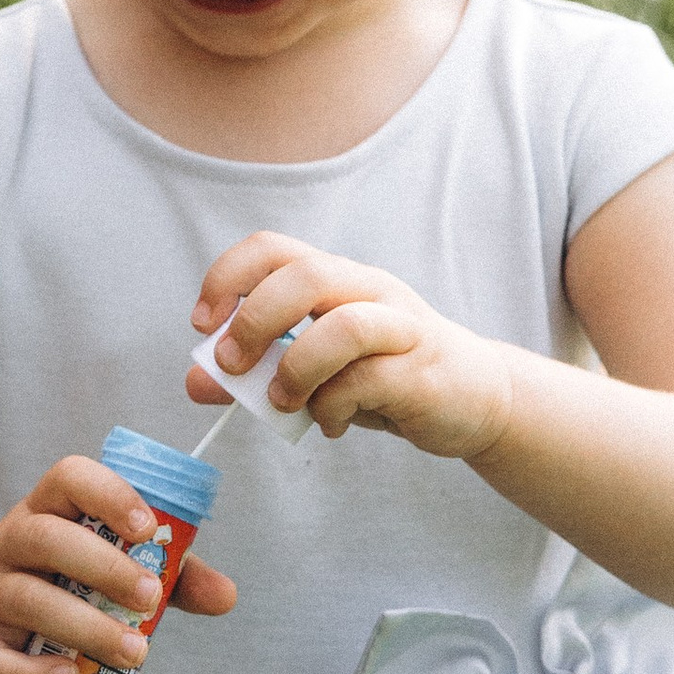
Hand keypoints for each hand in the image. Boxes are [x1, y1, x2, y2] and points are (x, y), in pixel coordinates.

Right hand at [0, 457, 235, 673]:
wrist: (3, 636)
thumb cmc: (73, 591)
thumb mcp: (120, 572)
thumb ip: (172, 575)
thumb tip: (225, 595)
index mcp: (48, 510)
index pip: (68, 477)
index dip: (108, 495)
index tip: (147, 529)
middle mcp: (10, 543)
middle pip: (45, 537)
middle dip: (104, 567)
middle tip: (151, 598)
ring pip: (26, 599)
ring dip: (86, 626)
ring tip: (134, 652)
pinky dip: (34, 670)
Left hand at [193, 235, 517, 459]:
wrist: (478, 400)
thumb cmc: (386, 377)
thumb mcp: (314, 370)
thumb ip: (256, 373)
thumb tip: (195, 382)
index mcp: (336, 278)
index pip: (273, 249)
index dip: (227, 278)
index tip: (203, 324)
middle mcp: (369, 290)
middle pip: (305, 276)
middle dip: (254, 320)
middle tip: (232, 365)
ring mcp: (401, 327)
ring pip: (343, 326)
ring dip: (297, 369)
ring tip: (283, 402)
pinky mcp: (423, 372)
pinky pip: (368, 382)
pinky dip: (333, 409)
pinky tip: (332, 424)